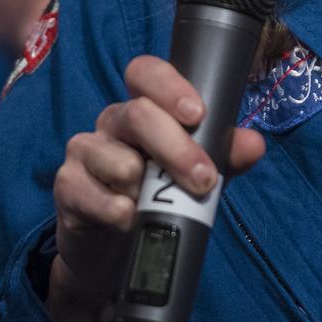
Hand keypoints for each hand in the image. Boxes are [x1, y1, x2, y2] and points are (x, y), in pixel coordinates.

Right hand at [48, 55, 265, 321]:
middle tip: (205, 180)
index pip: (145, 72)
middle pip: (137, 114)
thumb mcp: (200, 174)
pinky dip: (113, 207)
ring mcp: (85, 151)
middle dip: (177, 148)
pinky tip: (128, 219)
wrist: (120, 250)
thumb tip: (255, 144)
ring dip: (143, 184)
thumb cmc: (163, 195)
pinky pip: (86, 190)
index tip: (198, 113)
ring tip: (154, 205)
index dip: (169, 86)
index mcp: (145, 107)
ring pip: (114, 156)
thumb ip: (226, 156)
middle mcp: (112, 121)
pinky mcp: (67, 186)